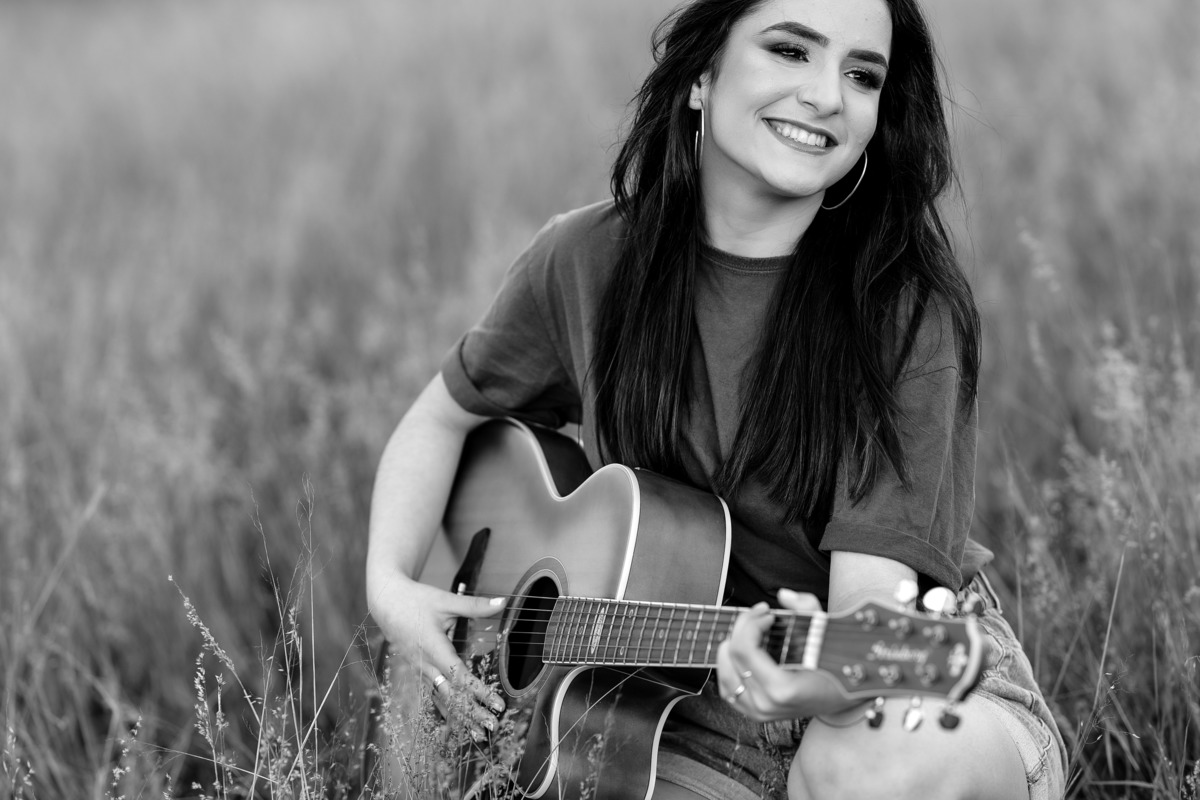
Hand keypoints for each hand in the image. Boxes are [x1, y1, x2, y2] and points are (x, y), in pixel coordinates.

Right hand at [369, 569, 505, 739]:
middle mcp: (425, 664)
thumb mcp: (446, 600)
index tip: (498, 704)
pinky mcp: (416, 670)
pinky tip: (455, 722)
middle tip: (493, 726)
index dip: (480, 693)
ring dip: (459, 716)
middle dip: (472, 713)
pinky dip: (445, 709)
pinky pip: (432, 694)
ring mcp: (419, 669)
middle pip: (451, 695)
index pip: (460, 676)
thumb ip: (475, 606)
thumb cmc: (416, 600)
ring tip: (477, 733)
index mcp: (434, 648)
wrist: (385, 602)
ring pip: (440, 698)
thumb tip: (503, 602)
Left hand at [716, 589, 853, 721]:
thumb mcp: (825, 633)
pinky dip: (730, 669)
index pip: (744, 648)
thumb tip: (783, 595)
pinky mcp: (757, 714)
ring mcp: (760, 712)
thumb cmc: (838, 667)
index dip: (750, 622)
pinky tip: (741, 653)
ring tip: (750, 632)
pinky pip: (729, 691)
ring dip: (732, 646)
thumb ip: (805, 608)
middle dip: (743, 627)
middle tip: (760, 616)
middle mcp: (766, 703)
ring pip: (725, 672)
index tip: (767, 613)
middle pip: (732, 655)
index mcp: (781, 687)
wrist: (845, 698)